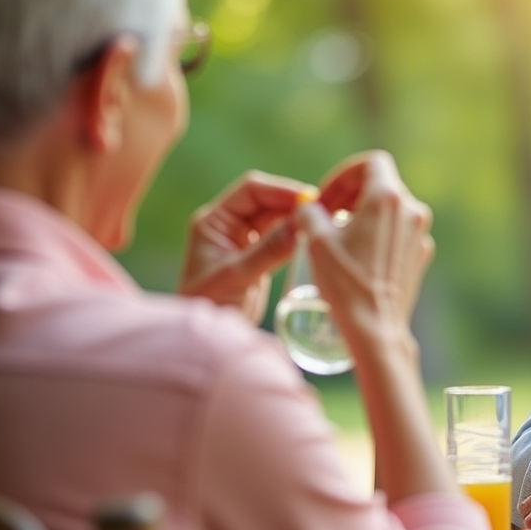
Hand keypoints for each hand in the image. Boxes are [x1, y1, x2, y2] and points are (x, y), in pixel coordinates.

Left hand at [178, 171, 315, 321]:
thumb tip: (299, 226)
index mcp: (215, 220)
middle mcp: (229, 224)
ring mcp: (244, 239)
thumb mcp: (237, 275)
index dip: (280, 189)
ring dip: (296, 218)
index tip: (308, 198)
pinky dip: (296, 235)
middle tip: (322, 209)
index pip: (251, 191)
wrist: (208, 340)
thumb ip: (268, 251)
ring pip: (276, 217)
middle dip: (292, 202)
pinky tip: (313, 237)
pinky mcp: (258, 255)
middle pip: (267, 201)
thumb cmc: (209, 304)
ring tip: (322, 221)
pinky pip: (281, 237)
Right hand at [294, 151, 433, 358]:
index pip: (371, 162)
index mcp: (388, 198)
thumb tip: (308, 207)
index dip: (344, 174)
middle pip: (381, 184)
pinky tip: (358, 256)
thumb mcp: (316, 241)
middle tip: (327, 215)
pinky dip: (378, 234)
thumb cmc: (345, 283)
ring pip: (390, 209)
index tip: (328, 197)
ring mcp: (419, 235)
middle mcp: (411, 211)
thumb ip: (310, 213)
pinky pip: (398, 232)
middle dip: (351, 194)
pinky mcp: (421, 256)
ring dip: (364, 214)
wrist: (375, 328)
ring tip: (340, 236)